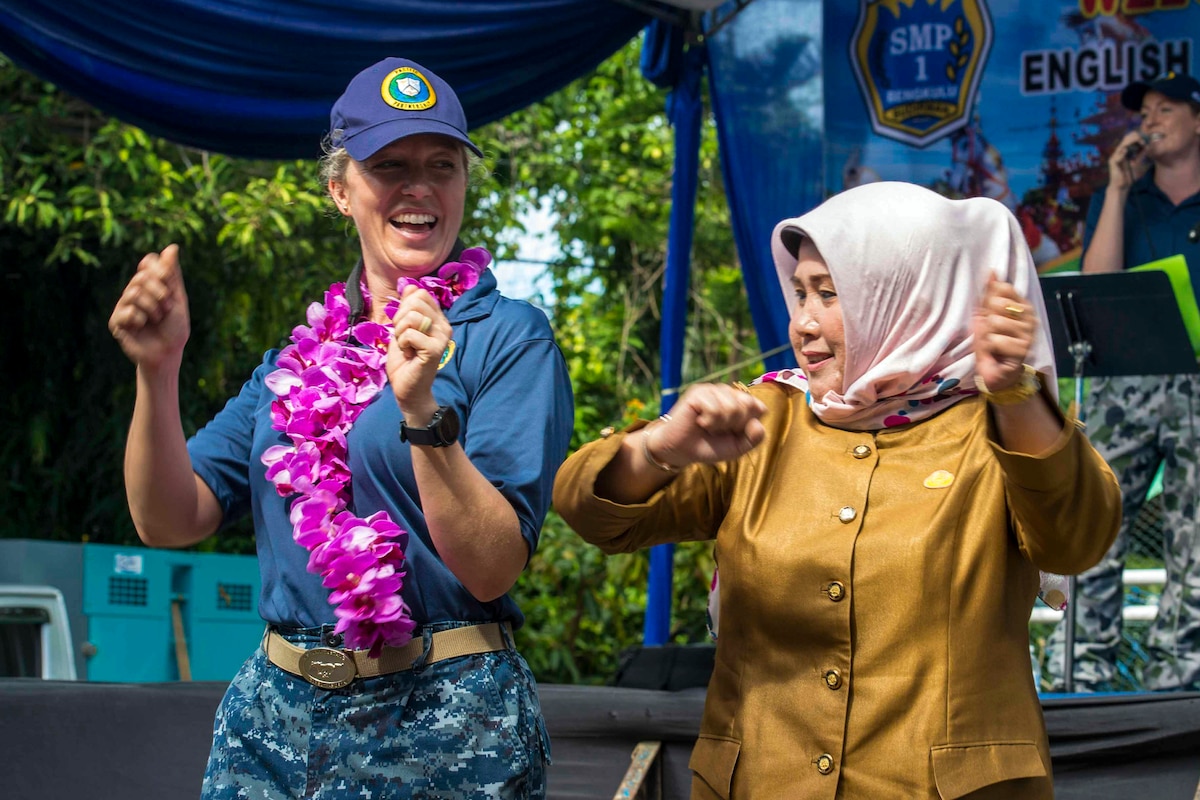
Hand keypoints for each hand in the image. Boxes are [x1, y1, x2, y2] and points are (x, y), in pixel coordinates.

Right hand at [108, 244, 189, 368]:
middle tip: (166, 309)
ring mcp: (123, 305)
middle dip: (160, 293)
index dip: (160, 270)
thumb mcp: (177, 298)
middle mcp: (134, 291)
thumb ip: (172, 274)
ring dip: (152, 307)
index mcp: (150, 285)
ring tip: (156, 319)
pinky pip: (127, 311)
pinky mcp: (116, 321)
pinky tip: (142, 327)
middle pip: (142, 276)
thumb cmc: (175, 328)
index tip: (168, 282)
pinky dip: (140, 319)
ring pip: (133, 291)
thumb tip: (172, 247)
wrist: (168, 353)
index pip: (149, 262)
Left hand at [386, 285, 448, 422]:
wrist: (407, 389)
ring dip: (400, 333)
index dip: (404, 307)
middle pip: (416, 301)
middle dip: (400, 319)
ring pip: (412, 316)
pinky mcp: (435, 349)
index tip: (405, 328)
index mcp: (438, 319)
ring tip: (407, 347)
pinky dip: (402, 344)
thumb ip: (406, 308)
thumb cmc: (404, 361)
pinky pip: (410, 333)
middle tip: (404, 338)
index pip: (419, 294)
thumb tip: (409, 285)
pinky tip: (410, 355)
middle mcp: (444, 326)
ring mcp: (442, 337)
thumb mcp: (401, 329)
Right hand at [644, 383, 767, 469]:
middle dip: (735, 425)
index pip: (760, 408)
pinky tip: (699, 421)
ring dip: (720, 424)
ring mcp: (713, 390)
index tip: (733, 432)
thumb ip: (754, 438)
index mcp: (740, 402)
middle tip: (719, 429)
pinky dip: (709, 421)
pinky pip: (715, 408)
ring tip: (708, 426)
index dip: (749, 426)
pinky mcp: (698, 392)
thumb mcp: (738, 447)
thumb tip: (757, 422)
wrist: (682, 451)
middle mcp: (728, 392)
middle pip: (748, 405)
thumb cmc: (710, 447)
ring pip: (732, 407)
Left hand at [973, 278, 1036, 392]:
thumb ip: (989, 294)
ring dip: (986, 335)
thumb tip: (992, 271)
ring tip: (993, 343)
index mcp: (1022, 305)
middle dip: (986, 319)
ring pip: (995, 322)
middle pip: (998, 303)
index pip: (1004, 288)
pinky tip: (997, 353)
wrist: (996, 373)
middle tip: (991, 332)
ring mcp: (1028, 333)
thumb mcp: (985, 316)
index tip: (988, 313)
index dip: (989, 300)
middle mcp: (1029, 317)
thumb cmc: (991, 342)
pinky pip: (995, 340)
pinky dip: (989, 348)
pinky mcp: (1024, 349)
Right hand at [1107, 130, 1149, 188]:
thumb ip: (1143, 155)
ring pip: (1122, 145)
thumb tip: (1148, 146)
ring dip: (1131, 142)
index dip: (1138, 138)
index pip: (1130, 140)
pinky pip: (1117, 155)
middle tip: (1144, 140)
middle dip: (1135, 137)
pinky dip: (1122, 152)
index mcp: (1125, 151)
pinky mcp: (1112, 163)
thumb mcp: (1140, 163)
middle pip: (1126, 139)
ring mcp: (1115, 157)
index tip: (1146, 141)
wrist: (1123, 186)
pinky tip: (1127, 151)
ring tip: (1139, 142)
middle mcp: (1119, 152)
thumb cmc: (1130, 175)